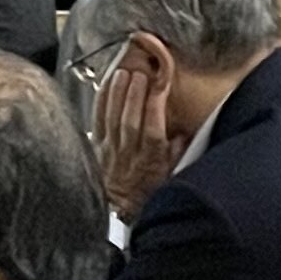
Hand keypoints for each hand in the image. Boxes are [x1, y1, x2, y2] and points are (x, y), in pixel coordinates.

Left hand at [92, 37, 178, 221]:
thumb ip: (178, 152)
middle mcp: (128, 152)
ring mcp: (109, 147)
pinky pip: (97, 119)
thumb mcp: (171, 174)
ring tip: (123, 74)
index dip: (155, 106)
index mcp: (150, 158)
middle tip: (140, 74)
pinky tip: (106, 86)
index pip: (152, 128)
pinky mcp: (95, 144)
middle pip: (129, 119)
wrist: (119, 205)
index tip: (159, 86)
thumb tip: (185, 131)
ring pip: (112, 117)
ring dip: (117, 94)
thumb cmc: (147, 188)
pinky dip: (101, 101)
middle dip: (134, 95)